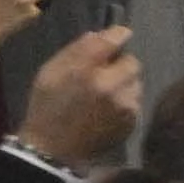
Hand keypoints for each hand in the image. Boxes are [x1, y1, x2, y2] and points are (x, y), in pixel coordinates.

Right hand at [17, 22, 143, 166]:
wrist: (53, 149)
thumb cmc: (48, 106)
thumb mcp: (51, 71)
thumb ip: (78, 50)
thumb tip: (104, 34)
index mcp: (87, 71)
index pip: (114, 41)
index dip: (118, 35)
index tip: (118, 35)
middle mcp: (111, 87)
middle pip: (132, 63)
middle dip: (120, 64)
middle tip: (104, 72)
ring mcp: (125, 107)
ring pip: (136, 83)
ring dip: (124, 83)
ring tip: (105, 93)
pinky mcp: (132, 122)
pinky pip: (134, 101)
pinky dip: (125, 100)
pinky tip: (108, 109)